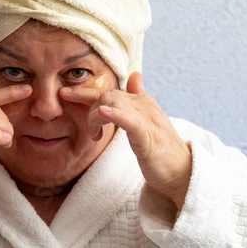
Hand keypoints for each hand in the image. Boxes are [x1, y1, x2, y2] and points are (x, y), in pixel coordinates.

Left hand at [60, 72, 191, 209]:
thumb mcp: (146, 120)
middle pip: (106, 93)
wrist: (183, 172)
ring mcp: (146, 119)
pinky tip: (102, 112)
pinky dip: (115, 114)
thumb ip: (138, 97)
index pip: (108, 91)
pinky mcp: (148, 137)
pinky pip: (130, 120)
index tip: (63, 92)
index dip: (83, 91)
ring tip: (93, 132)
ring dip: (94, 115)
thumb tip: (135, 75)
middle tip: (69, 110)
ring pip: (113, 102)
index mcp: (140, 102)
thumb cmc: (161, 148)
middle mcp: (142, 105)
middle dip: (82, 98)